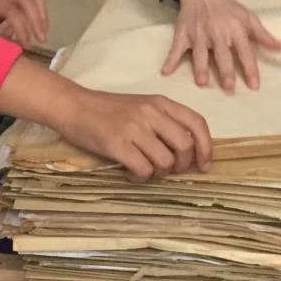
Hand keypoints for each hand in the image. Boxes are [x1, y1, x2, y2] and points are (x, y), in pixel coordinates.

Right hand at [0, 58, 212, 181]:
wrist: (74, 106)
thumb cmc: (109, 109)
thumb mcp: (142, 106)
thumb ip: (164, 122)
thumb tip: (188, 151)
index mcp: (160, 102)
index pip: (197, 123)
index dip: (206, 147)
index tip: (204, 165)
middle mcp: (151, 113)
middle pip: (185, 146)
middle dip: (182, 166)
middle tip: (169, 171)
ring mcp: (134, 128)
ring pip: (166, 162)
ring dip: (159, 174)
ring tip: (145, 170)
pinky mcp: (117, 144)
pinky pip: (143, 170)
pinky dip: (141, 178)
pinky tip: (131, 173)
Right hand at [166, 0, 280, 89]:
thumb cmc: (228, 8)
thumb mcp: (248, 18)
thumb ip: (264, 36)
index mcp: (235, 29)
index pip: (245, 52)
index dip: (250, 69)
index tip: (254, 86)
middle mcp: (217, 32)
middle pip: (222, 54)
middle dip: (225, 70)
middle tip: (229, 86)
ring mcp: (198, 34)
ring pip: (199, 53)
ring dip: (200, 67)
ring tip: (202, 82)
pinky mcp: (183, 33)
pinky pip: (176, 48)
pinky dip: (170, 60)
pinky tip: (165, 72)